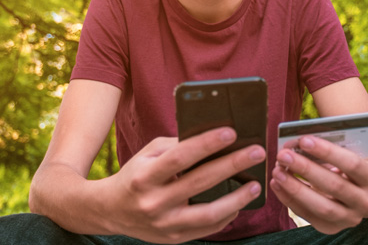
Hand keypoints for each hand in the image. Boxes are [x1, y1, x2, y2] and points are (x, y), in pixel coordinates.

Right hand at [105, 127, 265, 243]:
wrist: (110, 211)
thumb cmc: (136, 176)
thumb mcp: (148, 155)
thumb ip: (177, 146)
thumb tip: (214, 140)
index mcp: (145, 176)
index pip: (180, 157)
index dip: (206, 144)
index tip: (231, 132)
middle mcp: (154, 202)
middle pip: (200, 182)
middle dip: (232, 165)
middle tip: (257, 153)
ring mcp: (165, 224)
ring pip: (209, 214)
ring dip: (237, 199)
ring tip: (255, 184)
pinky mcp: (174, 238)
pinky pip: (208, 228)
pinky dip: (227, 215)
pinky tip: (239, 202)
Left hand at [270, 135, 367, 233]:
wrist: (362, 194)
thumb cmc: (348, 167)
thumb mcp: (348, 154)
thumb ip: (329, 144)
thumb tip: (298, 138)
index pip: (352, 164)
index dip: (328, 152)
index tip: (304, 139)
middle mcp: (364, 201)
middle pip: (334, 186)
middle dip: (306, 169)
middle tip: (283, 154)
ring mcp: (348, 217)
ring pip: (321, 207)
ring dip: (295, 188)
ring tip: (277, 170)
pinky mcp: (330, 227)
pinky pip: (307, 215)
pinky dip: (289, 199)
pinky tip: (276, 183)